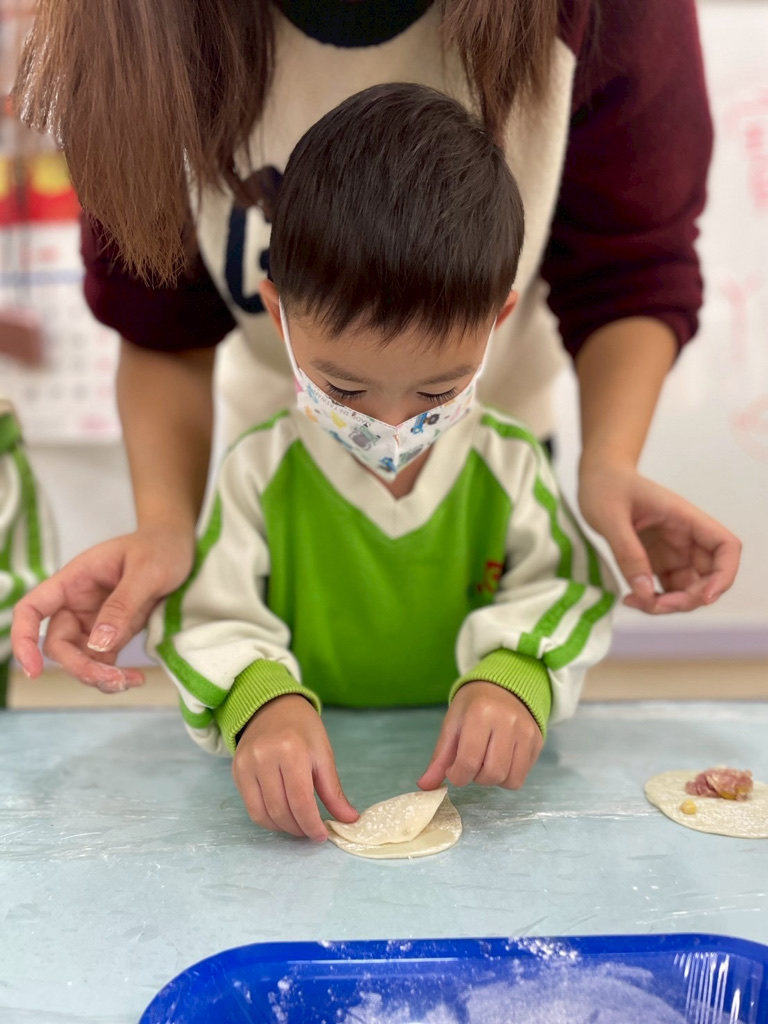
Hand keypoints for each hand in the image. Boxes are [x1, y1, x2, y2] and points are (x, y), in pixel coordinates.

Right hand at [11, 525, 194, 691]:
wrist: (179, 546)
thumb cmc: (160, 547)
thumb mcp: (146, 571)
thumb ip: (122, 605)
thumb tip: (98, 644)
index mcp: (74, 580)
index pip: (32, 609)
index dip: (24, 639)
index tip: (33, 670)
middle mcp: (78, 603)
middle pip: (59, 645)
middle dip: (80, 667)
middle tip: (115, 680)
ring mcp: (95, 621)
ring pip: (81, 659)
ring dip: (99, 677)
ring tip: (131, 681)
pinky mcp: (114, 634)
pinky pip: (104, 662)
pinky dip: (115, 675)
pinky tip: (136, 678)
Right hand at [233, 694, 357, 840]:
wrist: (272, 707)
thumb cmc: (303, 729)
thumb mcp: (323, 754)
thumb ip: (333, 791)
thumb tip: (349, 820)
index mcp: (291, 750)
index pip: (300, 800)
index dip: (312, 824)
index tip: (322, 835)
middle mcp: (264, 757)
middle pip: (281, 810)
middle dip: (299, 829)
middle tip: (312, 832)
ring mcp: (246, 764)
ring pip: (263, 814)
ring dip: (283, 828)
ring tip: (298, 826)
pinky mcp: (236, 771)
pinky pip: (251, 808)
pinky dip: (268, 819)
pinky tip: (282, 817)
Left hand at [418, 682, 542, 791]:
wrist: (503, 687)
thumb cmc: (472, 706)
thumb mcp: (452, 725)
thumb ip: (440, 757)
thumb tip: (425, 786)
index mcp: (480, 714)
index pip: (468, 761)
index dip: (457, 775)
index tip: (454, 770)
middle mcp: (508, 722)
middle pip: (492, 774)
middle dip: (476, 778)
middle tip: (470, 764)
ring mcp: (526, 732)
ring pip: (509, 779)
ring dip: (492, 779)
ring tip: (485, 762)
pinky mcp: (537, 741)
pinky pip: (521, 776)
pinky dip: (507, 777)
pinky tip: (500, 762)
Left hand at [578, 460, 740, 613]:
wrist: (597, 476)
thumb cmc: (606, 486)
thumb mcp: (610, 517)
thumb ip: (627, 552)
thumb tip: (645, 592)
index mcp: (684, 518)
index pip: (725, 546)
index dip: (725, 574)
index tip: (705, 595)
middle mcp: (685, 537)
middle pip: (708, 577)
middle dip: (688, 599)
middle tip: (652, 605)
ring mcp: (673, 551)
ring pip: (687, 588)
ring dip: (669, 604)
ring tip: (633, 601)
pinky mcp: (657, 561)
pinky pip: (667, 589)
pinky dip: (654, 600)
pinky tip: (631, 598)